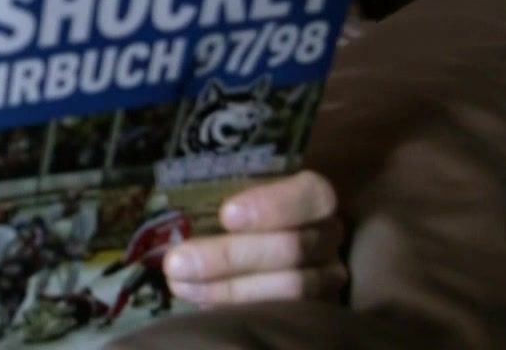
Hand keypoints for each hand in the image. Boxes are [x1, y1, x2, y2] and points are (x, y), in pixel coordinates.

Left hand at [162, 170, 345, 305]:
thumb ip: (223, 193)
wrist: (268, 242)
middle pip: (292, 248)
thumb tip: (176, 211)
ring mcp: (328, 275)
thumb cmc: (245, 207)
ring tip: (180, 284)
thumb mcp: (241, 191)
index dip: (272, 206)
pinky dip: (236, 308)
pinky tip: (200, 301)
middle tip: (177, 261)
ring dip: (228, 289)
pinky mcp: (316, 307)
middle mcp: (329, 235)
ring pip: (289, 288)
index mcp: (316, 197)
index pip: (311, 195)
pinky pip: (281, 314)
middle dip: (230, 256)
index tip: (226, 215)